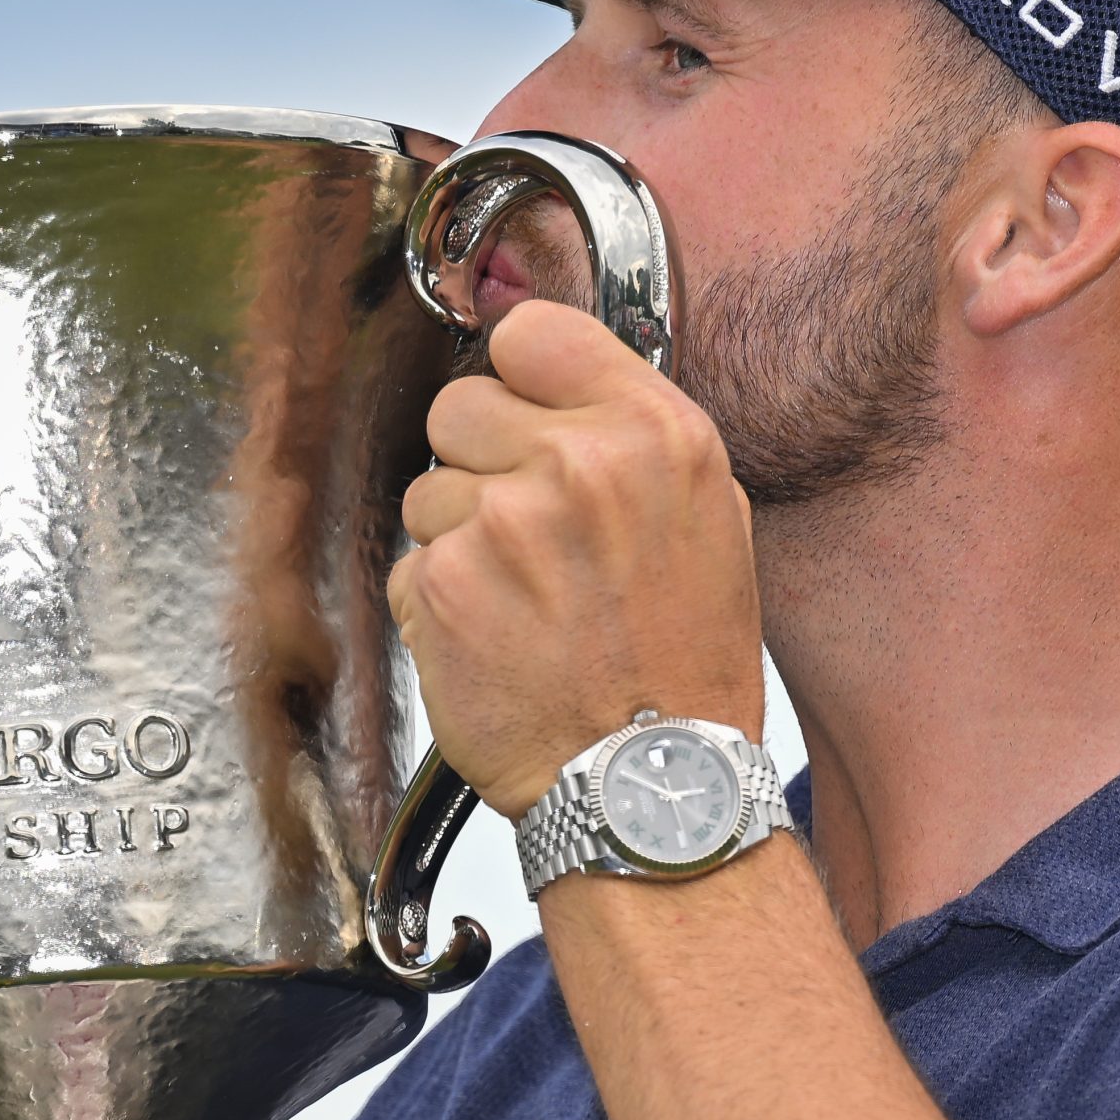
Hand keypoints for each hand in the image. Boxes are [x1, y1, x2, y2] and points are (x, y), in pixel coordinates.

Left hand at [389, 300, 765, 817]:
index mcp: (653, 433)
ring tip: (524, 599)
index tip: (525, 410)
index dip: (519, 376)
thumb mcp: (707, 516)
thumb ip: (630, 431)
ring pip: (428, 488)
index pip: (531, 334)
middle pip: (460, 405)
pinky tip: (495, 640)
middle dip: (480, 460)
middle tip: (528, 531)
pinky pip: (412, 562)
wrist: (649, 785)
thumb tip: (550, 375)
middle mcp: (578, 464)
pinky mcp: (440, 586)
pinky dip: (439, 602)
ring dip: (459, 537)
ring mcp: (501, 523)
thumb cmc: (684, 659)